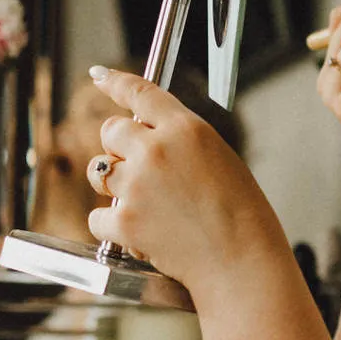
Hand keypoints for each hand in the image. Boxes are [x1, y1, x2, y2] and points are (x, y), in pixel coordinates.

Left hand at [85, 67, 280, 295]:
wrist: (241, 262)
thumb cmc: (242, 217)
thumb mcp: (221, 159)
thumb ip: (183, 142)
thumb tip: (149, 141)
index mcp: (187, 129)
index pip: (140, 92)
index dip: (115, 82)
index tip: (100, 77)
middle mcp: (156, 150)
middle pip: (111, 130)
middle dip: (119, 147)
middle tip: (139, 170)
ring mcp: (136, 185)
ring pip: (99, 170)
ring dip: (112, 183)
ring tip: (143, 204)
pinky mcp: (124, 220)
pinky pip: (98, 216)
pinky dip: (113, 227)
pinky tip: (141, 234)